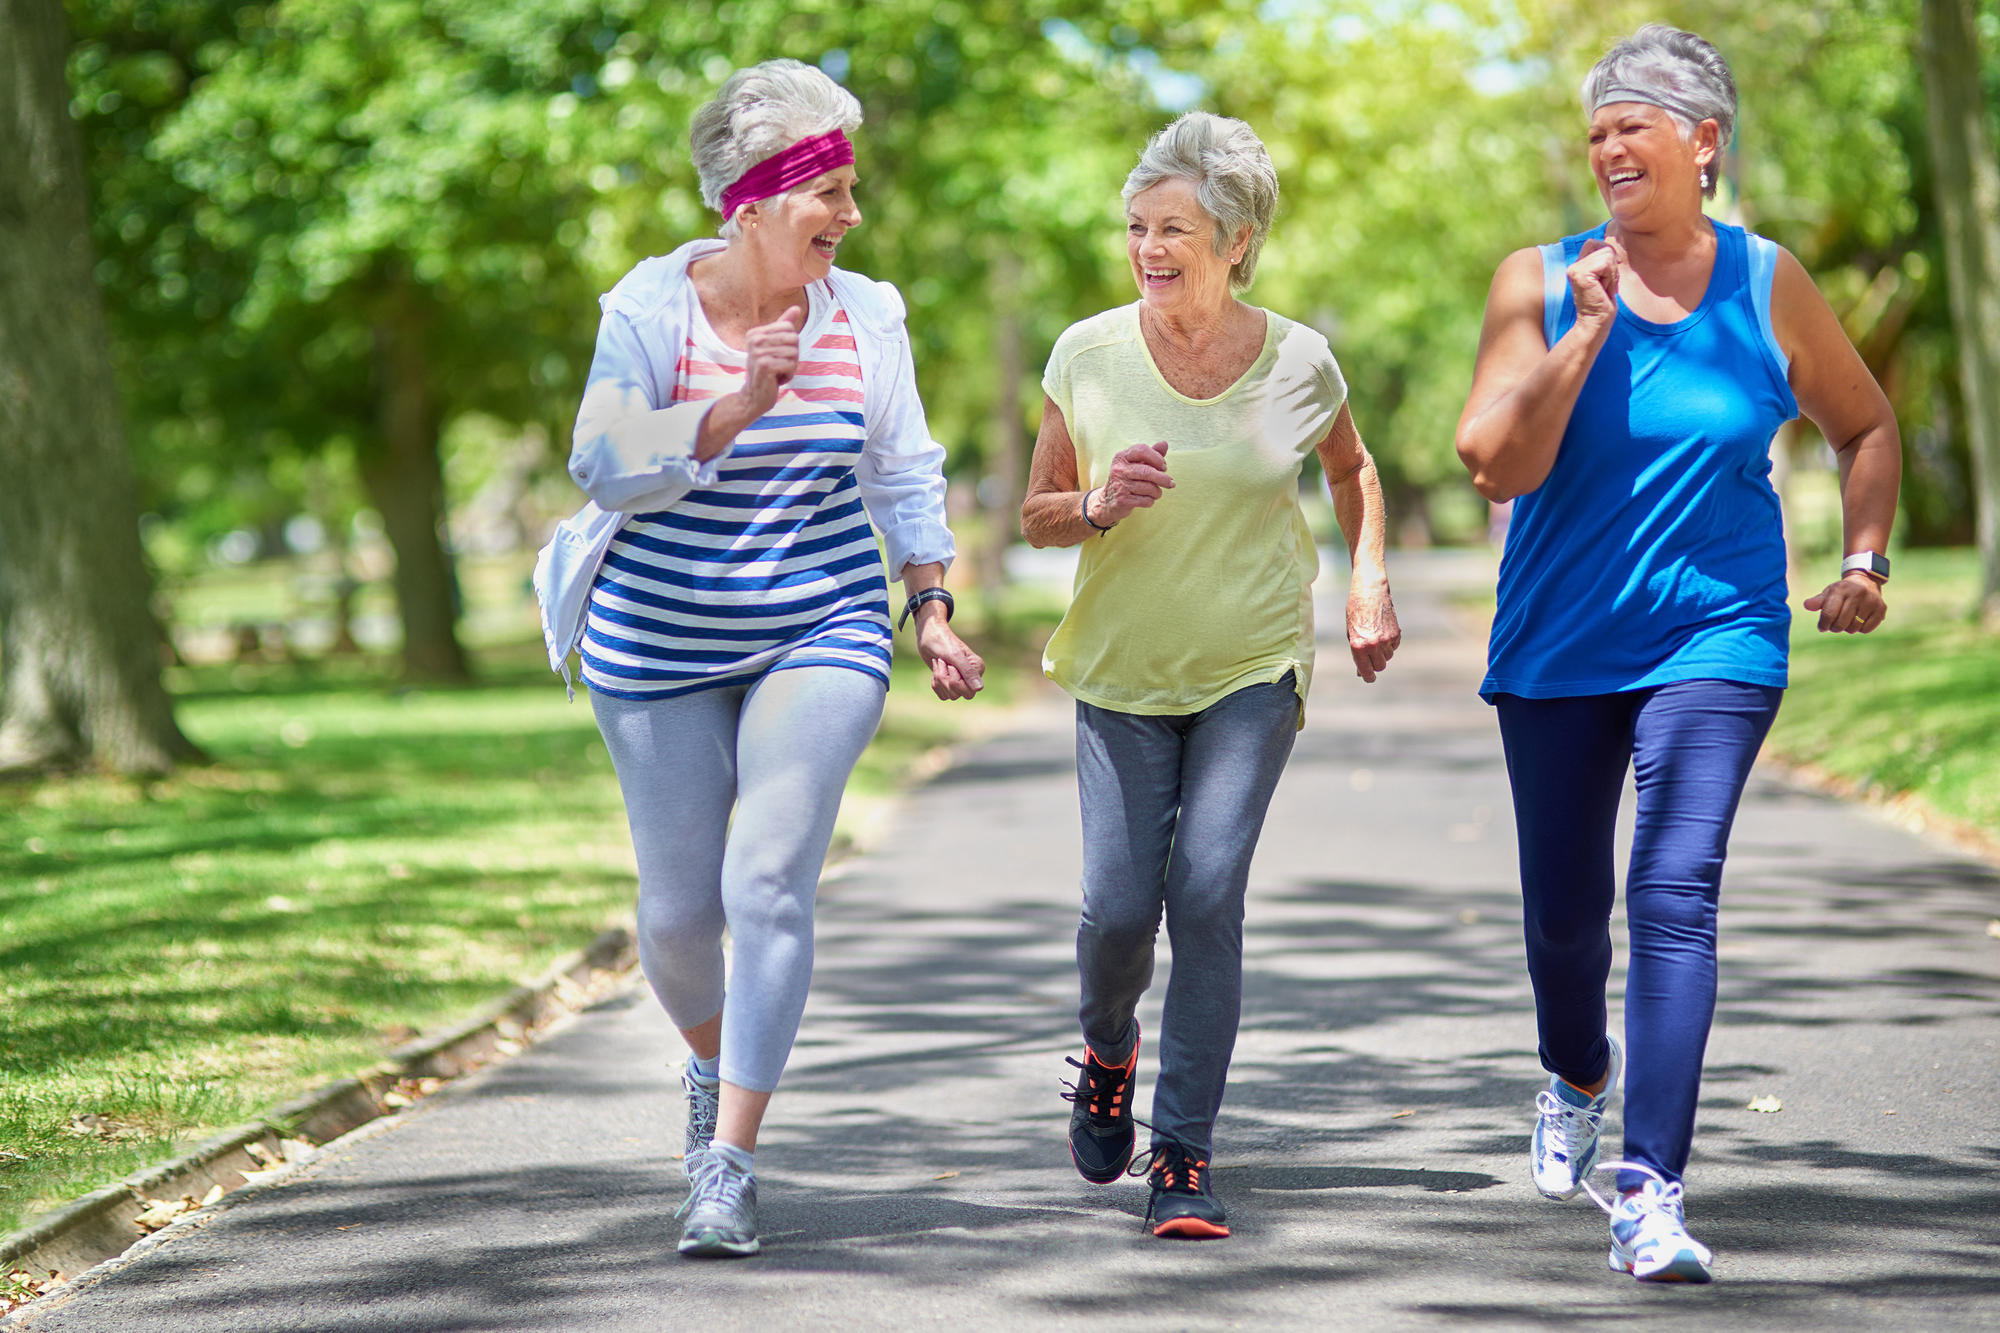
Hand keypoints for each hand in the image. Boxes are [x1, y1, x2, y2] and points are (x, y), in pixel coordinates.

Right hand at [733, 305, 803, 420]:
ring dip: (791, 367)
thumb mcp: (775, 346)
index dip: (791, 344)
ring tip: (777, 373)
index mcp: (755, 332)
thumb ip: (784, 326)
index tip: (777, 355)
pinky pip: (791, 365)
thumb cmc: (767, 371)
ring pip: (794, 354)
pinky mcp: (763, 365)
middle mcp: (754, 339)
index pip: (790, 328)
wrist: (754, 396)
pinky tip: (776, 380)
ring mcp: (757, 352)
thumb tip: (797, 307)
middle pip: (794, 339)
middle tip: (779, 366)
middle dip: (793, 356)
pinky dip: (788, 375)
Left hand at [916, 615, 983, 699]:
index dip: (955, 681)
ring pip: (948, 694)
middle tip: (942, 662)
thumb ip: (968, 672)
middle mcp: (971, 677)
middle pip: (957, 695)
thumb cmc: (943, 641)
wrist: (929, 636)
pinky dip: (935, 683)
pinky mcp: (949, 683)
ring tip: (939, 663)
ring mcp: (960, 681)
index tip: (950, 665)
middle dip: (944, 680)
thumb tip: (979, 688)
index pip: (969, 691)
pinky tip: (937, 669)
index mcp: (978, 669)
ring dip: (939, 678)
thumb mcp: (955, 655)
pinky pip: (942, 694)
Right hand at [1090, 441, 1172, 525]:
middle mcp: (1118, 469)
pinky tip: (1147, 499)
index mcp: (1121, 457)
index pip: (1142, 450)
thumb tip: (1164, 443)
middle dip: (1163, 478)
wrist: (1108, 500)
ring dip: (1157, 492)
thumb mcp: (1137, 464)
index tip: (1163, 466)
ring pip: (1149, 488)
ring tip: (1156, 493)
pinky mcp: (1122, 500)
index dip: (1157, 457)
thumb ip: (1151, 454)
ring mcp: (1119, 485)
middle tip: (1171, 483)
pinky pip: (1146, 500)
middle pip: (1147, 471)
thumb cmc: (1128, 479)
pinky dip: (1151, 501)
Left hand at [1346, 580, 1400, 682]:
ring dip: (1382, 653)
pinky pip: (1394, 646)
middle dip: (1375, 664)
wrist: (1370, 592)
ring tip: (1375, 638)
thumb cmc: (1356, 612)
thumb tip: (1361, 670)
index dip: (1368, 676)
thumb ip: (1357, 652)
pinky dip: (1389, 644)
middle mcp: (1373, 645)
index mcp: (1358, 646)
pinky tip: (1382, 632)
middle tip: (1371, 656)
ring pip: (1388, 657)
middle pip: (1380, 666)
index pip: (1367, 671)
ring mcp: (1386, 639)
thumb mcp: (1351, 633)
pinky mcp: (1396, 633)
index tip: (1369, 678)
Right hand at [1568, 237, 1624, 330]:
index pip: (1595, 243)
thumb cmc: (1603, 302)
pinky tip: (1603, 290)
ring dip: (1612, 274)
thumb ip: (1603, 260)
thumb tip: (1611, 245)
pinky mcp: (1580, 275)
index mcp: (1577, 265)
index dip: (1608, 256)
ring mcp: (1575, 269)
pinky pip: (1606, 264)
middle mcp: (1573, 265)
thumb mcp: (1605, 276)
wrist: (1595, 322)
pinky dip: (1610, 278)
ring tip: (1604, 289)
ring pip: (1607, 255)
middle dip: (1612, 267)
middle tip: (1605, 286)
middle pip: (1604, 248)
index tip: (1607, 276)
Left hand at [1803, 571, 1886, 633]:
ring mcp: (1871, 601)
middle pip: (1840, 623)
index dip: (1823, 625)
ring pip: (1853, 628)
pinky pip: (1866, 629)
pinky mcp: (1881, 608)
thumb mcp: (1828, 593)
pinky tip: (1859, 620)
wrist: (1865, 581)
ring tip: (1847, 620)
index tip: (1822, 627)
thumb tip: (1807, 605)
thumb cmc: (1842, 591)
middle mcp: (1858, 594)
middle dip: (1834, 628)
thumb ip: (1817, 601)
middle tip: (1834, 625)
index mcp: (1841, 589)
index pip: (1829, 614)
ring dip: (1848, 628)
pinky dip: (1860, 629)